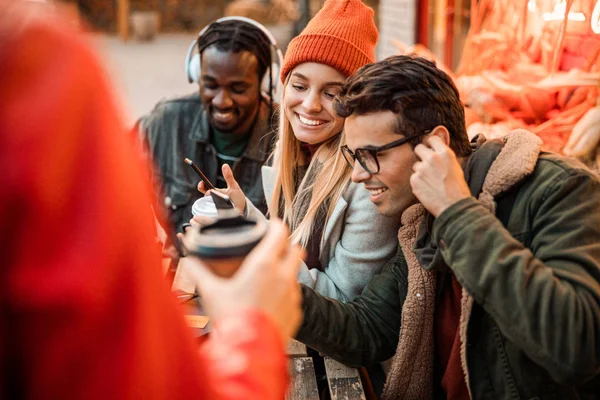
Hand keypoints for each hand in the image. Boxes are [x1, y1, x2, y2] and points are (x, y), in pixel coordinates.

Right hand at [183, 219, 303, 340]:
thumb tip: (189, 259)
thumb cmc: (230, 321)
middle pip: (296, 249)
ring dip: (286, 269)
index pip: (280, 233)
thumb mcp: (211, 292)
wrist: (248, 353)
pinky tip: (271, 299)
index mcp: (264, 265)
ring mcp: (293, 294)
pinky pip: (295, 294)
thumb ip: (199, 271)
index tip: (270, 225)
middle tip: (273, 248)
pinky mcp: (296, 311)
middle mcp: (283, 276)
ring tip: (270, 276)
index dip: (276, 226)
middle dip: (286, 246)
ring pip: (296, 272)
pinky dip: (286, 292)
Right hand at [197, 164, 246, 214]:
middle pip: (204, 198)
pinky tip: (219, 211)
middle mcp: (212, 201)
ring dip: (212, 204)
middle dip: (208, 195)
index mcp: (215, 193)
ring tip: (221, 202)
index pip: (204, 189)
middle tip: (212, 193)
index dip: (201, 186)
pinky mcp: (217, 216)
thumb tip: (225, 165)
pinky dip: (213, 214)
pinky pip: (211, 215)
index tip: (202, 182)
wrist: (243, 210)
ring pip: (208, 207)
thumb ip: (229, 177)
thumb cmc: (237, 198)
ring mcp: (214, 209)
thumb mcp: (234, 186)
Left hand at [410, 136, 470, 216]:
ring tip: (430, 181)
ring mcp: (421, 169)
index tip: (430, 148)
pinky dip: (418, 182)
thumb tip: (436, 149)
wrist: (453, 205)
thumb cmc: (458, 188)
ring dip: (420, 170)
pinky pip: (413, 177)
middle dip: (421, 154)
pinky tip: (427, 188)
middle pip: (419, 148)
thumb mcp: (455, 166)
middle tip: (426, 163)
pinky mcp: (414, 180)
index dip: (430, 144)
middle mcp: (432, 158)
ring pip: (416, 164)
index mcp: (444, 153)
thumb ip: (444, 156)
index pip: (431, 139)